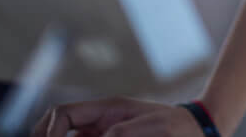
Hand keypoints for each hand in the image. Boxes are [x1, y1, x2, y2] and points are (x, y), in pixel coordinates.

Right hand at [33, 97, 198, 136]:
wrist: (197, 132)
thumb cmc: (177, 127)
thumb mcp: (149, 128)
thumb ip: (117, 134)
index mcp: (106, 110)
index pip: (63, 114)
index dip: (48, 130)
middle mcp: (100, 123)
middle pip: (60, 129)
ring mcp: (104, 135)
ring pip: (72, 136)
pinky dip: (77, 136)